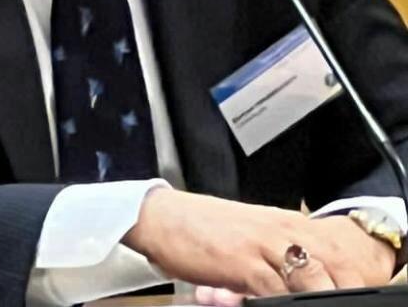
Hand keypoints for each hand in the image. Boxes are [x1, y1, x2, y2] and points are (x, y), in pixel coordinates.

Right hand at [194, 215, 397, 304]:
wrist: (165, 219)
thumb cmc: (206, 231)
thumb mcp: (252, 239)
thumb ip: (280, 259)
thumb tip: (305, 284)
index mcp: (288, 223)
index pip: (336, 251)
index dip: (350, 279)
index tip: (347, 295)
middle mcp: (282, 230)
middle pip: (333, 264)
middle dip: (340, 290)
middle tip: (333, 303)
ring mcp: (264, 244)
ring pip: (311, 277)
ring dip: (317, 297)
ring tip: (312, 306)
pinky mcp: (243, 262)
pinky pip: (275, 290)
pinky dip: (282, 303)